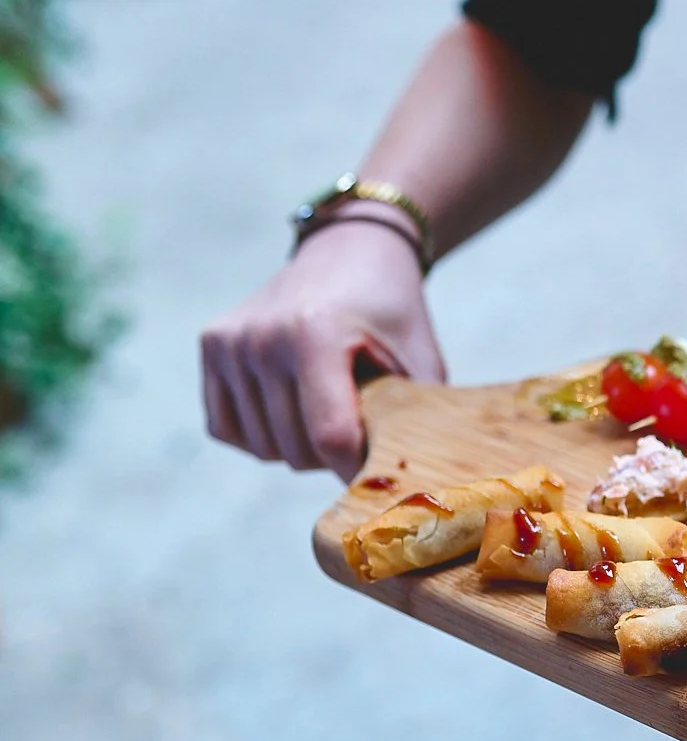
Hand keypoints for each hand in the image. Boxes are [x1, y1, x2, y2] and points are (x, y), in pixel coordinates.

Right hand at [201, 215, 446, 476]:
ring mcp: (230, 341)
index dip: (360, 468)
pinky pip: (227, 429)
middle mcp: (263, 336)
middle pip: (295, 449)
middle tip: (361, 421)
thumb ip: (415, 424)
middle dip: (334, 454)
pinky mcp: (211, 346)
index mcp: (317, 334)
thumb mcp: (421, 363)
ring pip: (263, 447)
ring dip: (298, 446)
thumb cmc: (393, 315)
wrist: (350, 252)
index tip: (383, 468)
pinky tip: (292, 406)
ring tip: (328, 405)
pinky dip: (261, 435)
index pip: (332, 437)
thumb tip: (412, 488)